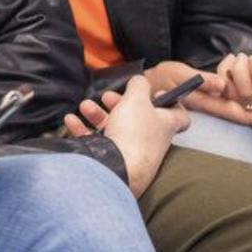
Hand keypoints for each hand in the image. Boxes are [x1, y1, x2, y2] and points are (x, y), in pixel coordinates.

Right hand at [63, 74, 186, 197]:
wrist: (117, 170)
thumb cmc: (133, 136)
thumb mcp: (137, 99)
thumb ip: (138, 85)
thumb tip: (139, 81)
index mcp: (164, 124)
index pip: (178, 114)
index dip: (169, 101)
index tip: (156, 93)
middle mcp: (151, 139)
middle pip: (137, 116)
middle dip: (118, 103)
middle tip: (108, 98)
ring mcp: (131, 151)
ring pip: (115, 127)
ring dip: (97, 114)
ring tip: (86, 107)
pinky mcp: (113, 160)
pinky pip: (97, 142)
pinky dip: (83, 129)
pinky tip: (72, 121)